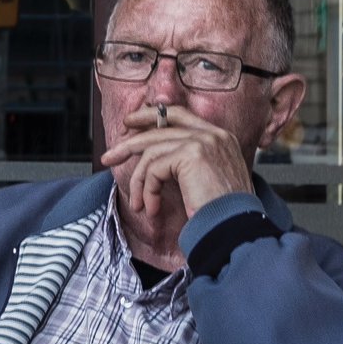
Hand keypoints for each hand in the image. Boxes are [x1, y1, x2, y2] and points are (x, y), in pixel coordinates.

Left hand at [100, 103, 255, 218]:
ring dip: (139, 181)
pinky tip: (152, 207)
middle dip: (129, 143)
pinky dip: (148, 190)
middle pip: (160, 126)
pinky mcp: (191, 154)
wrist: (234, 228)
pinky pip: (154, 168)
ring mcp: (203, 141)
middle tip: (108, 157)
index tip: (130, 125)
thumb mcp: (206, 181)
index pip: (179, 115)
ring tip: (139, 204)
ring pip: (152, 151)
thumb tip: (153, 160)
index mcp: (220, 137)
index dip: (151, 116)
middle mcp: (213, 134)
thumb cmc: (222, 214)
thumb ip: (187, 164)